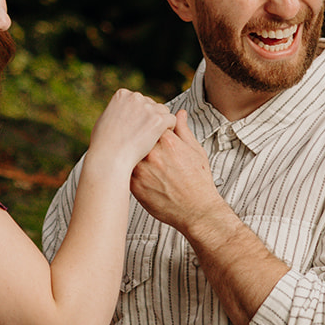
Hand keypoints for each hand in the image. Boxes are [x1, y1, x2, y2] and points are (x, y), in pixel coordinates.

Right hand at [88, 88, 173, 170]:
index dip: (140, 114)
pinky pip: (171, 120)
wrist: (110, 157)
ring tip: (154, 137)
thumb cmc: (103, 144)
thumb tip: (121, 112)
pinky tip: (161, 139)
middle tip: (146, 133)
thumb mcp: (104, 120)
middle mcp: (135, 98)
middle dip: (150, 117)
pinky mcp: (158, 119)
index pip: (139, 99)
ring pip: (163, 111)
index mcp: (122, 95)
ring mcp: (148, 108)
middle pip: (152, 104)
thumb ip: (116, 112)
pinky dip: (169, 129)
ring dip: (160, 122)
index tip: (138, 125)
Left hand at [130, 110, 220, 231]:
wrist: (197, 210)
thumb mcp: (195, 150)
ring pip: (128, 154)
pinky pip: (125, 171)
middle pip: (136, 138)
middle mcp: (152, 153)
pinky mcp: (135, 185)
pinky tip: (134, 173)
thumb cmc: (198, 180)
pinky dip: (127, 170)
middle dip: (138, 140)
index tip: (150, 132)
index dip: (149, 128)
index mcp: (168, 141)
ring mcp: (142, 170)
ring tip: (138, 160)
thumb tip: (179, 113)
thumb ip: (183, 130)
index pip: (149, 124)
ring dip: (131, 154)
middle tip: (142, 145)